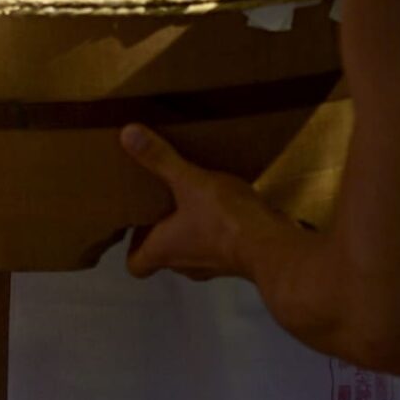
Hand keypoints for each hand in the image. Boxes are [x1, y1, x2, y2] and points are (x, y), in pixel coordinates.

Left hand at [119, 124, 279, 281]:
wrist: (272, 245)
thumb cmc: (223, 219)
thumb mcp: (189, 181)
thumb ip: (160, 159)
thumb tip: (126, 134)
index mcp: (163, 250)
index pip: (136, 265)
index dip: (133, 247)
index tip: (136, 224)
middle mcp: (184, 264)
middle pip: (164, 254)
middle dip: (162, 231)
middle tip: (161, 202)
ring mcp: (212, 266)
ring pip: (191, 249)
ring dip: (190, 229)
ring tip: (193, 199)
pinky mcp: (236, 259)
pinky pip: (219, 245)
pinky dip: (218, 230)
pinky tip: (226, 206)